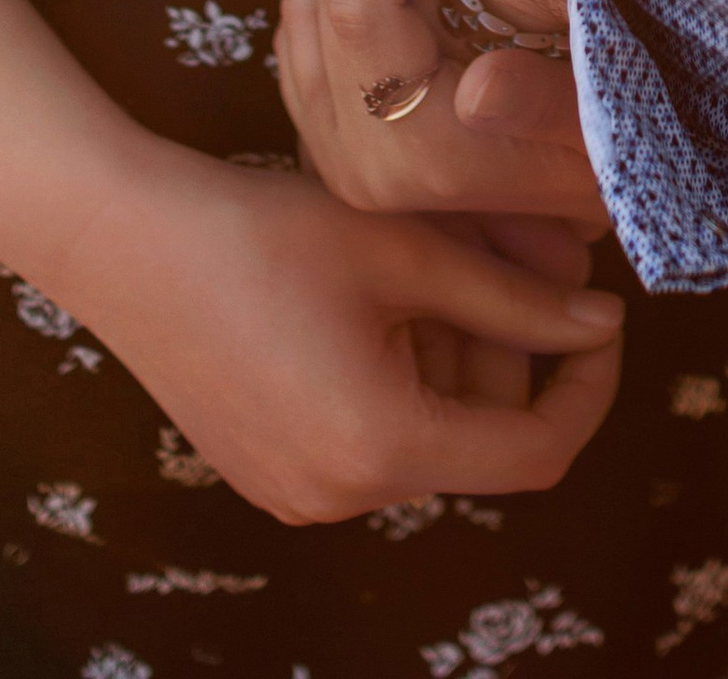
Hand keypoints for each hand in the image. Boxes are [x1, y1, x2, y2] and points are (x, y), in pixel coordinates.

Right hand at [51, 131, 622, 521]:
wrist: (126, 241)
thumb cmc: (264, 232)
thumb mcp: (404, 253)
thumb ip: (514, 298)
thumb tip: (602, 324)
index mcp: (383, 446)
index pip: (537, 452)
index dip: (588, 387)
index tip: (602, 316)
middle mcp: (343, 496)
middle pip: (479, 437)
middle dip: (506, 348)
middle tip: (494, 248)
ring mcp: (300, 496)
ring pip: (429, 433)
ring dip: (450, 356)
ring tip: (417, 264)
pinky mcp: (271, 475)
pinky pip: (372, 439)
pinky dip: (398, 376)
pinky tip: (367, 299)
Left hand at [277, 0, 603, 227]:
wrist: (565, 233)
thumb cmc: (598, 162)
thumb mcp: (595, 134)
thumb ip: (543, 110)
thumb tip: (478, 84)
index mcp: (407, 154)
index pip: (356, 6)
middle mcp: (351, 160)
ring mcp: (329, 154)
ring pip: (299, 10)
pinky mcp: (325, 142)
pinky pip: (299, 36)